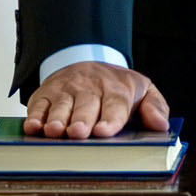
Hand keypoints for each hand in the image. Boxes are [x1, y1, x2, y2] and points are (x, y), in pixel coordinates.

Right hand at [23, 61, 169, 138]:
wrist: (87, 62)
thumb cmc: (116, 87)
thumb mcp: (143, 90)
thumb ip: (155, 106)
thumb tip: (162, 126)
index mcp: (117, 88)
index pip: (116, 104)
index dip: (111, 119)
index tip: (104, 131)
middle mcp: (90, 88)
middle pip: (86, 105)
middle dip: (82, 119)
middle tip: (79, 133)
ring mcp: (66, 90)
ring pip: (61, 106)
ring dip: (57, 119)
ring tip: (55, 131)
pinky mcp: (45, 94)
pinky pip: (38, 105)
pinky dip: (34, 116)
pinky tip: (33, 127)